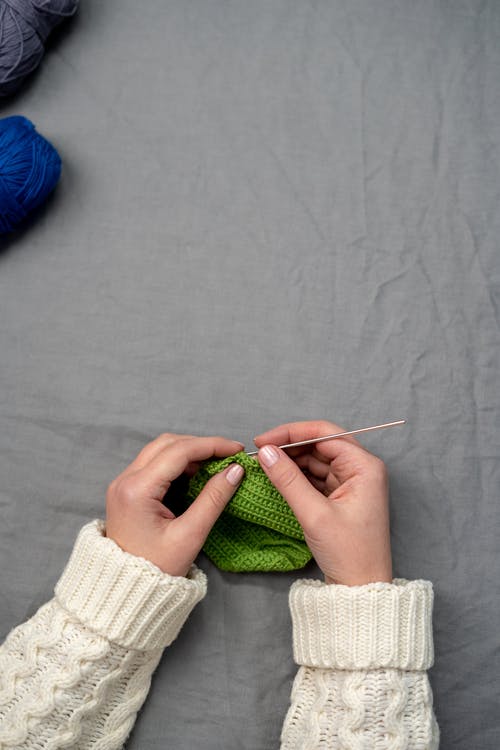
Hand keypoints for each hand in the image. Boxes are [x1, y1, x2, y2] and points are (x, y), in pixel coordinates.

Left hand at [105, 433, 244, 576]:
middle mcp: (125, 480)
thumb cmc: (156, 570)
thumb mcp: (190, 535)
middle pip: (168, 444)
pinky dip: (178, 463)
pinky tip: (197, 474)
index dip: (211, 446)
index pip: (179, 452)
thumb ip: (213, 499)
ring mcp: (123, 484)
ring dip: (189, 452)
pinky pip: (154, 464)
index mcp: (137, 490)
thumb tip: (235, 471)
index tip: (237, 450)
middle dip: (201, 445)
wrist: (125, 593)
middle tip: (229, 456)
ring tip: (216, 464)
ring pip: (160, 450)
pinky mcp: (127, 490)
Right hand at [253, 420, 391, 585]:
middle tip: (259, 453)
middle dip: (288, 446)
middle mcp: (361, 469)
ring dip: (290, 461)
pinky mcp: (342, 497)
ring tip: (263, 465)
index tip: (262, 441)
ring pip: (315, 460)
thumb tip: (265, 452)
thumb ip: (288, 479)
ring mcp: (352, 483)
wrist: (361, 590)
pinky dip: (296, 476)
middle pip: (319, 444)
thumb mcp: (314, 514)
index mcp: (364, 467)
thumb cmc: (349, 554)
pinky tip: (277, 477)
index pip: (324, 434)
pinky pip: (316, 477)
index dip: (291, 433)